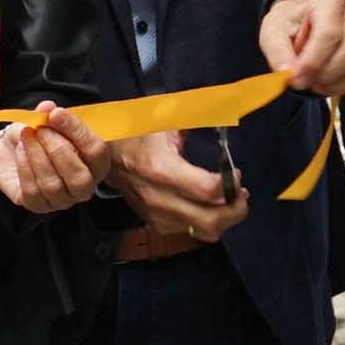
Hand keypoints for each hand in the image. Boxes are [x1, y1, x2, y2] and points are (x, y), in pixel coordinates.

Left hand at [0, 112, 100, 214]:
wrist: (13, 149)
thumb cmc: (40, 135)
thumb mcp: (47, 120)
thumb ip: (51, 114)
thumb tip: (47, 108)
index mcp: (96, 162)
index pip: (96, 151)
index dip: (77, 131)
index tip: (56, 114)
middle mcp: (84, 186)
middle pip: (79, 176)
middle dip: (57, 149)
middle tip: (40, 129)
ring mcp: (62, 200)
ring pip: (53, 184)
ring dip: (37, 155)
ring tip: (27, 136)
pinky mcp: (38, 206)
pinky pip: (33, 191)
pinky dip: (24, 167)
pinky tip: (20, 151)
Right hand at [106, 127, 246, 254]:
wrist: (104, 158)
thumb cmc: (135, 137)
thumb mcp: (165, 122)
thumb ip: (197, 119)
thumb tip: (225, 112)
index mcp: (161, 169)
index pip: (208, 190)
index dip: (230, 184)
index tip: (235, 172)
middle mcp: (159, 198)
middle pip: (211, 221)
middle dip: (235, 211)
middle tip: (240, 194)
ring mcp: (157, 215)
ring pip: (204, 232)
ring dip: (224, 219)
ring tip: (230, 202)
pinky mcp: (156, 223)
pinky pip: (191, 231)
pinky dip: (206, 222)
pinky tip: (209, 207)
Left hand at [262, 0, 344, 110]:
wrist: (300, 23)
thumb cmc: (288, 26)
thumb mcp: (273, 32)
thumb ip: (278, 51)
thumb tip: (288, 74)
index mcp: (329, 4)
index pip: (330, 33)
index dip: (313, 61)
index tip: (296, 79)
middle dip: (328, 74)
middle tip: (307, 83)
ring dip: (340, 85)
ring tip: (319, 87)